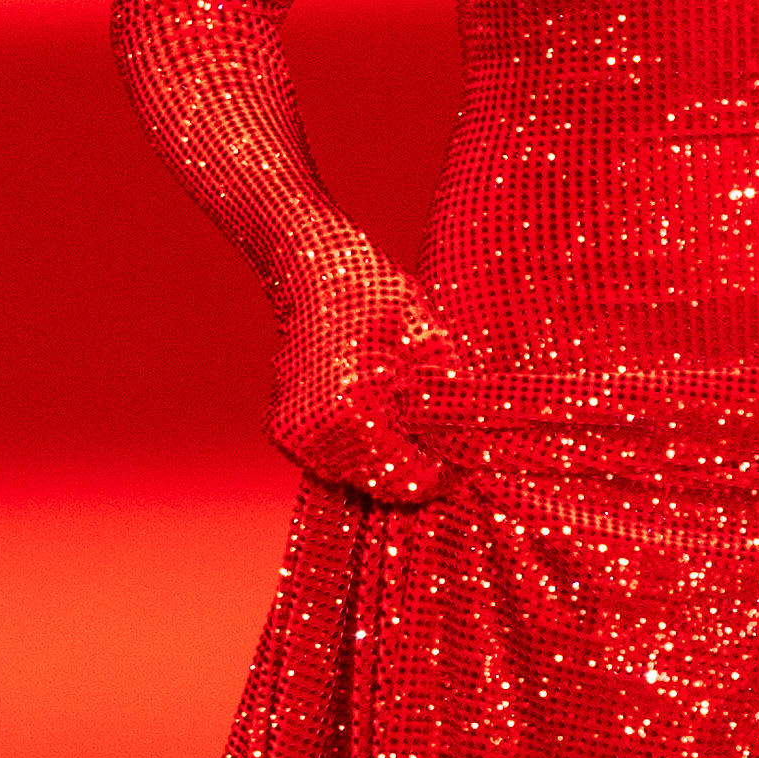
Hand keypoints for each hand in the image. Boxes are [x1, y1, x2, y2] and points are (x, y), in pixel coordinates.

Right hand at [267, 239, 478, 505]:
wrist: (313, 271)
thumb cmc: (379, 298)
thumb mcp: (434, 346)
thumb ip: (451, 403)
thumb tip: (475, 452)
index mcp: (352, 415)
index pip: (410, 479)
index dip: (444, 472)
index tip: (465, 457)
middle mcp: (315, 435)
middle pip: (381, 485)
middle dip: (414, 467)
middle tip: (441, 440)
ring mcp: (294, 436)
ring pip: (356, 476)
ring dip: (385, 460)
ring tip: (407, 420)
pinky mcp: (283, 432)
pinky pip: (333, 460)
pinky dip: (358, 448)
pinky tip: (376, 415)